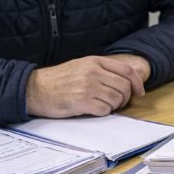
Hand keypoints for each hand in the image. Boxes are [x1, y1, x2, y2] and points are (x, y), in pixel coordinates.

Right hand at [26, 55, 146, 117]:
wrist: (34, 89)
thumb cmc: (58, 80)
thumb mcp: (81, 66)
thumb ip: (101, 69)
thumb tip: (126, 81)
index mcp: (94, 61)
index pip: (127, 70)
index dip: (137, 83)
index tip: (139, 92)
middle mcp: (93, 72)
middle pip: (124, 86)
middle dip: (125, 98)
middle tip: (117, 103)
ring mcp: (88, 87)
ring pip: (117, 99)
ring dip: (114, 106)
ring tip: (103, 105)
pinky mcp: (82, 102)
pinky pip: (105, 110)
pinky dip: (104, 112)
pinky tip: (94, 110)